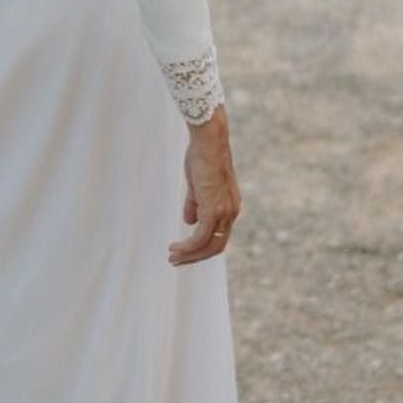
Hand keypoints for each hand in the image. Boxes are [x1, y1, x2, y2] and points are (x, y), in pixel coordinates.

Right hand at [169, 105, 240, 266]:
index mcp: (230, 207)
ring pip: (208, 245)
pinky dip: (188, 247)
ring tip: (171, 257)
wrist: (209, 141)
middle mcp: (231, 213)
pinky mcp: (213, 209)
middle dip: (195, 258)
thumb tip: (189, 222)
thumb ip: (195, 204)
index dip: (201, 248)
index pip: (219, 237)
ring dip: (189, 255)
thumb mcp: (198, 185)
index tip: (184, 252)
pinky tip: (175, 248)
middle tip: (175, 261)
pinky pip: (201, 237)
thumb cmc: (202, 157)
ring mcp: (224, 212)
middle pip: (216, 247)